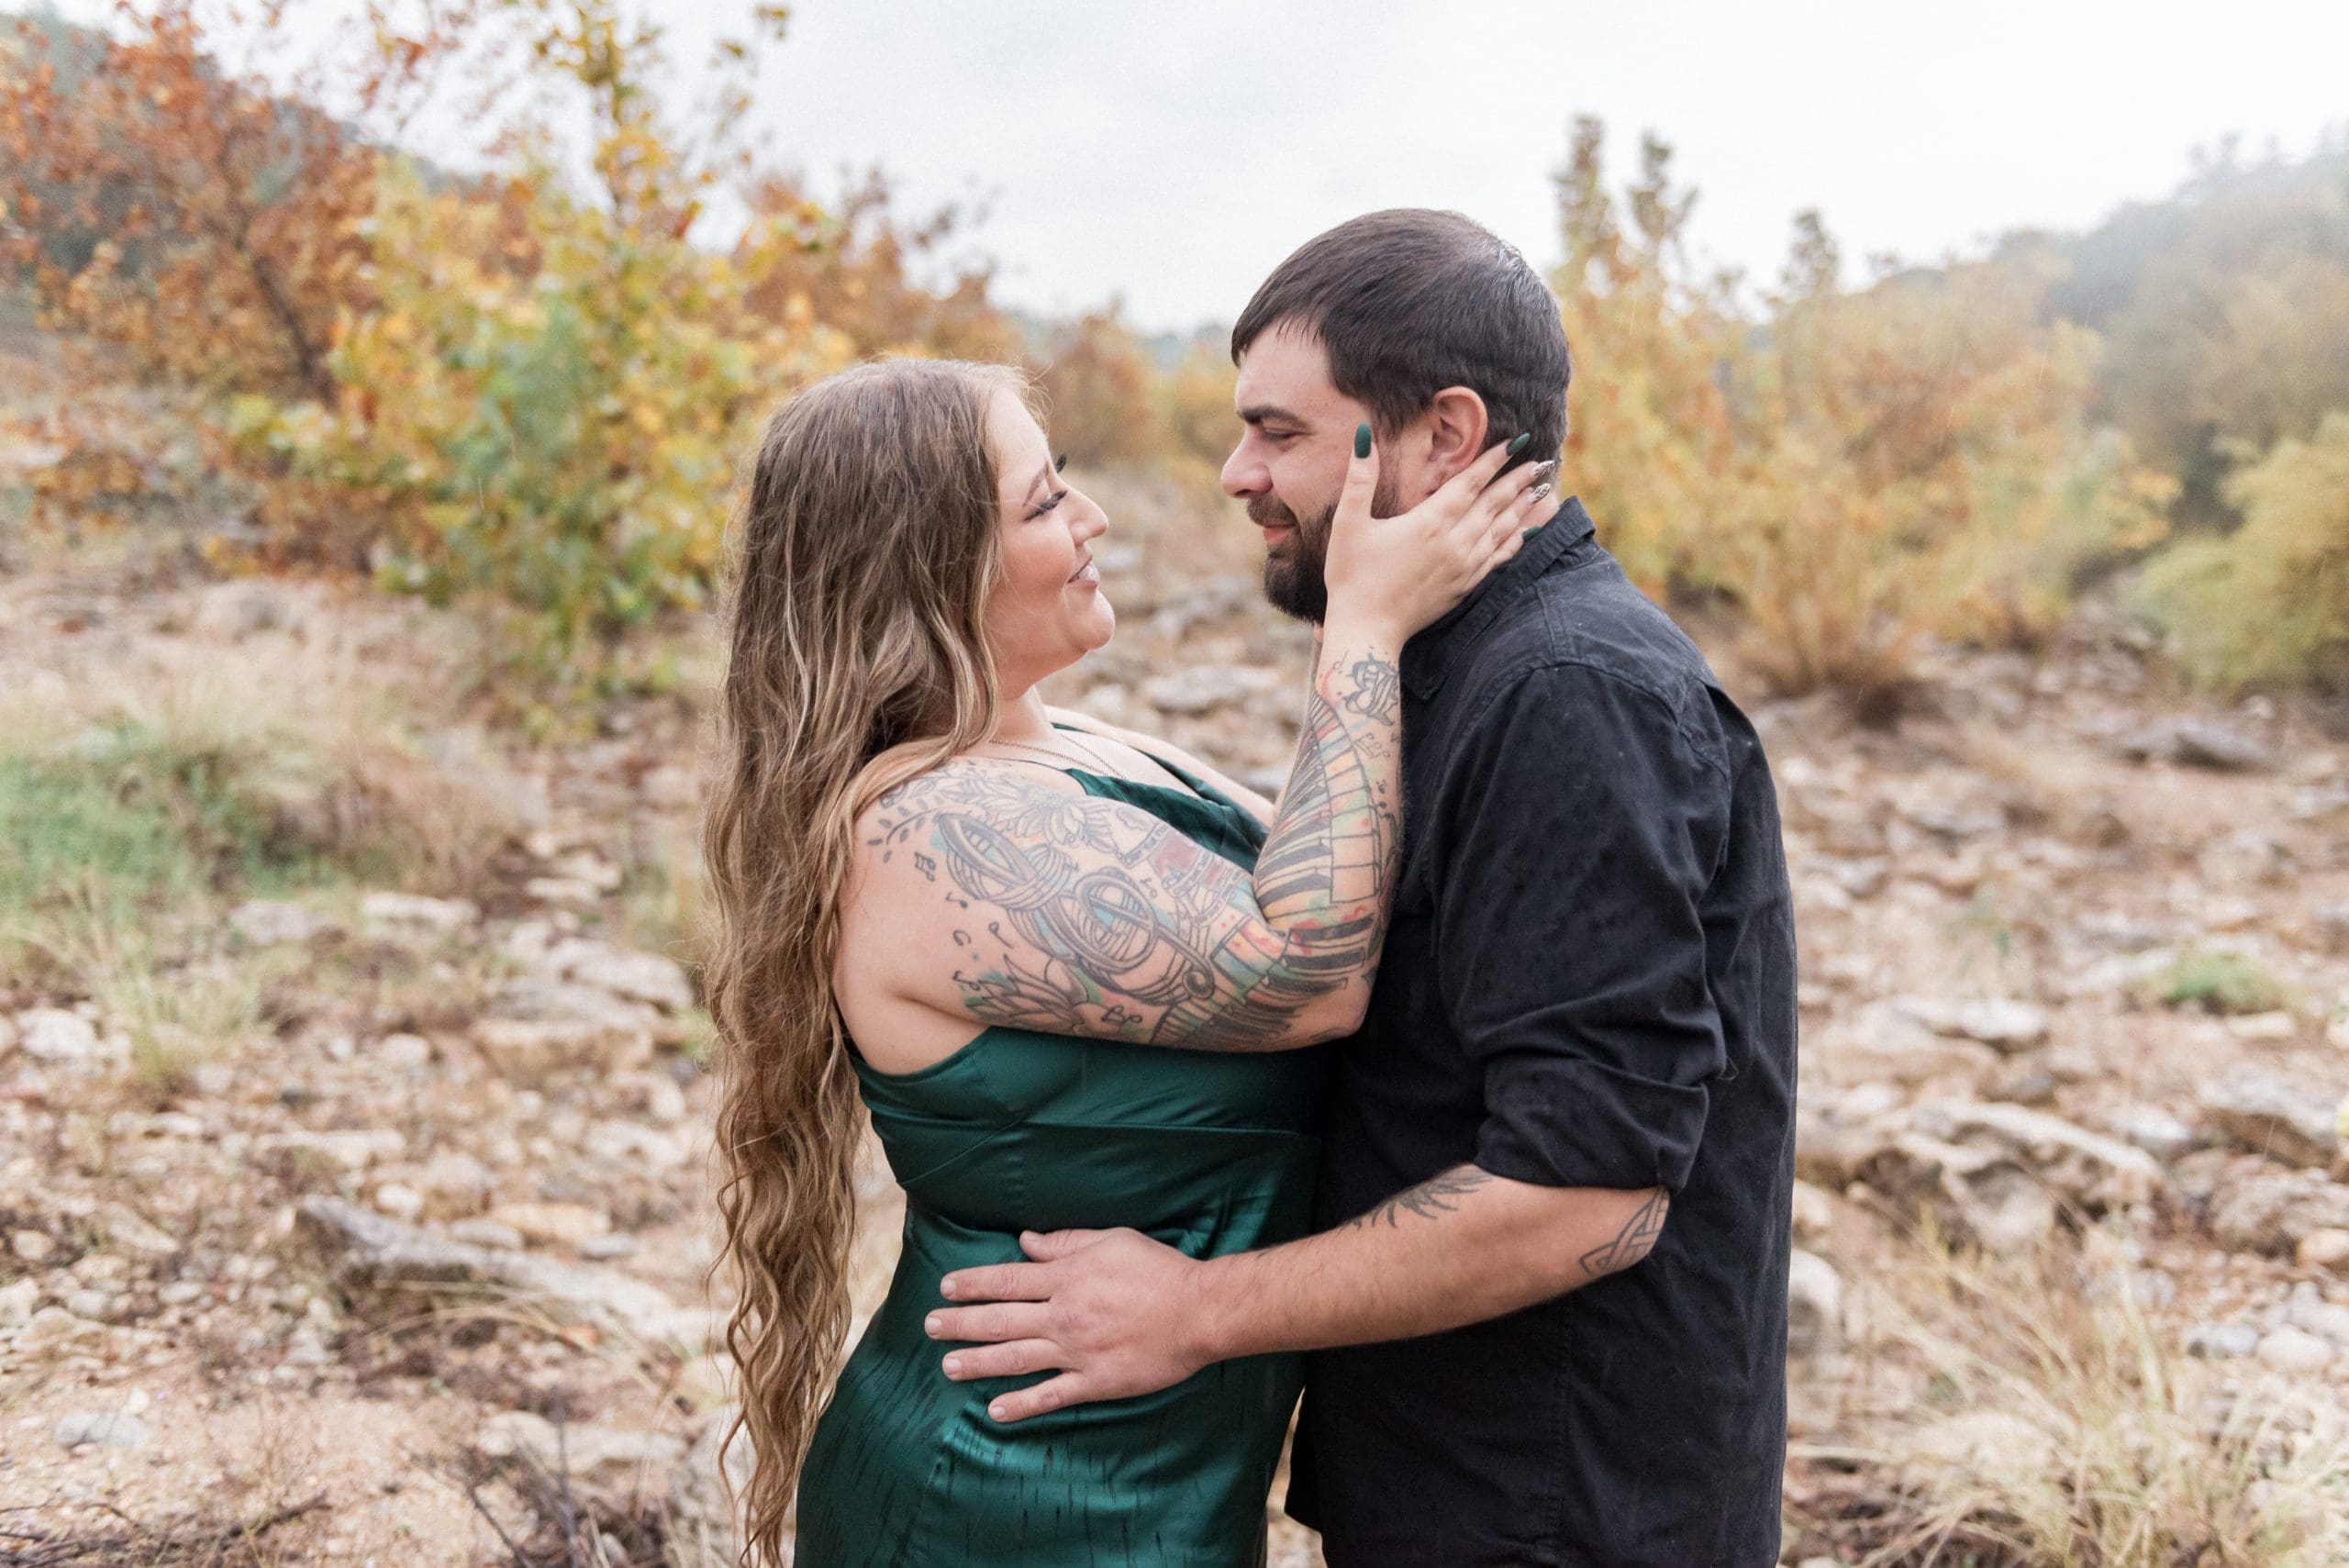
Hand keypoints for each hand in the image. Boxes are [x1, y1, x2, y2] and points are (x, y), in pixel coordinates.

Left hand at [927, 1228, 1210, 1422]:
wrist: (1199, 1312)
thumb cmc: (1158, 1270)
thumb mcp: (1111, 1241)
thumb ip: (1065, 1243)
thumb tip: (1025, 1242)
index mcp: (1067, 1278)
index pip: (1007, 1281)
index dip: (972, 1284)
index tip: (946, 1287)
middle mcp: (1064, 1316)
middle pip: (1000, 1320)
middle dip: (961, 1323)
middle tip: (930, 1326)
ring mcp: (1077, 1352)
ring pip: (1015, 1358)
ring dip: (977, 1362)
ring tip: (947, 1366)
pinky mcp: (1095, 1381)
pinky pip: (1050, 1395)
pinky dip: (1021, 1404)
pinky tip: (994, 1410)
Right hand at [1321, 428, 1552, 640]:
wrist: (1367, 630)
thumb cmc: (1352, 576)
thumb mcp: (1348, 523)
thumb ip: (1359, 479)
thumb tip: (1363, 437)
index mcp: (1429, 521)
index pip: (1470, 483)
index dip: (1493, 460)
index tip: (1516, 443)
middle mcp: (1454, 542)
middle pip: (1494, 503)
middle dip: (1518, 479)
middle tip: (1542, 461)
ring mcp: (1464, 566)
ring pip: (1502, 529)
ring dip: (1523, 507)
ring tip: (1542, 489)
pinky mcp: (1465, 586)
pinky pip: (1499, 558)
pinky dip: (1517, 541)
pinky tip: (1529, 532)